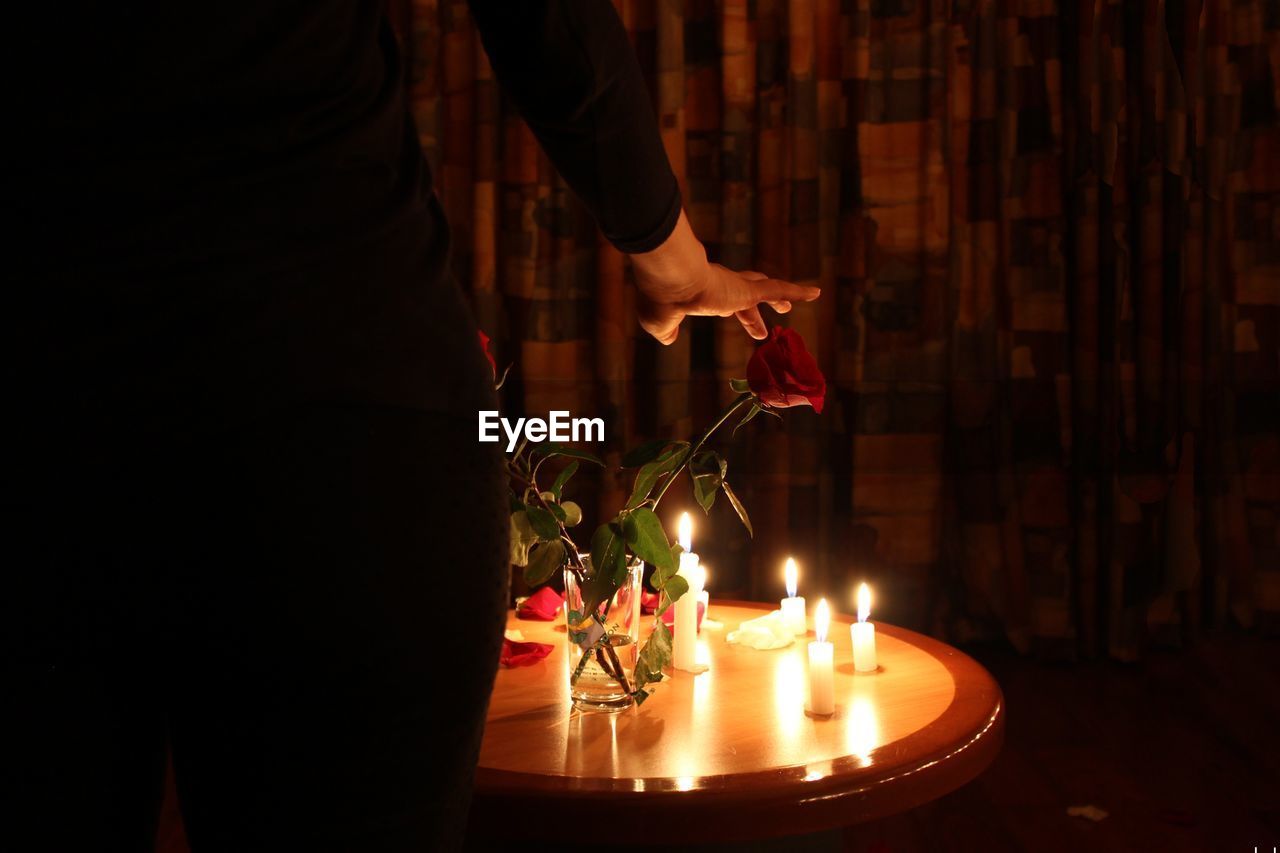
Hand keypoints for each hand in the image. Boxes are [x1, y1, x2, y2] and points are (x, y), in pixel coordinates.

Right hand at [629, 211, 820, 344]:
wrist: (671, 281)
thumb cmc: (662, 300)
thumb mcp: (659, 323)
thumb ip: (665, 330)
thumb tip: (667, 339)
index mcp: (702, 295)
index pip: (720, 302)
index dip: (728, 313)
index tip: (730, 318)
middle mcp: (721, 287)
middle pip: (744, 296)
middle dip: (753, 313)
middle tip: (761, 331)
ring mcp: (737, 287)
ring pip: (764, 289)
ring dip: (779, 298)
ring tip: (790, 308)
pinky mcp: (748, 289)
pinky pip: (779, 289)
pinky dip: (798, 291)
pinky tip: (816, 294)